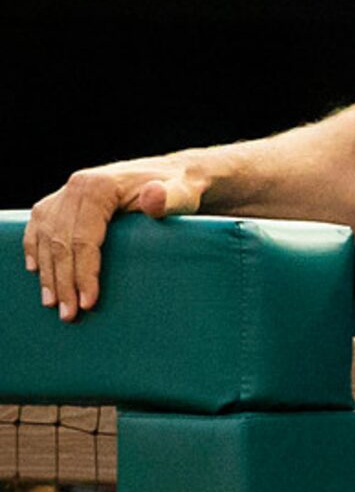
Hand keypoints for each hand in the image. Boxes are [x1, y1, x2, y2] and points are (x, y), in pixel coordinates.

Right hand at [24, 157, 206, 319]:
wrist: (174, 176)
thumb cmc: (180, 190)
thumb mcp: (183, 194)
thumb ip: (171, 198)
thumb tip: (152, 197)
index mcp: (99, 185)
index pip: (84, 238)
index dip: (84, 273)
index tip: (88, 302)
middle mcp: (77, 186)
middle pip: (61, 242)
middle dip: (64, 282)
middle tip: (69, 314)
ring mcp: (67, 192)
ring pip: (47, 239)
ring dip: (48, 274)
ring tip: (54, 304)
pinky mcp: (62, 200)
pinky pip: (39, 228)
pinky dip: (35, 250)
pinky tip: (36, 271)